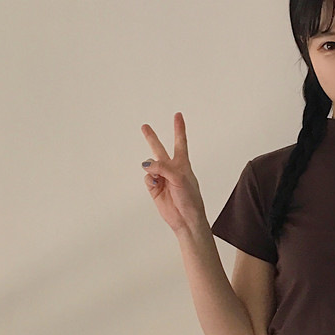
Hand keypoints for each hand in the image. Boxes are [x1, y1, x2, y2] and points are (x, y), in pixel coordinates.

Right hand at [141, 112, 207, 234]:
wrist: (186, 218)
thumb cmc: (190, 199)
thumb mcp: (180, 178)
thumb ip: (164, 167)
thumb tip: (147, 164)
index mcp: (183, 164)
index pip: (180, 142)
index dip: (179, 128)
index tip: (178, 115)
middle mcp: (171, 169)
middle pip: (159, 149)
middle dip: (152, 138)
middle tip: (144, 126)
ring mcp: (161, 178)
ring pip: (150, 166)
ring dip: (152, 169)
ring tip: (159, 178)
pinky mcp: (154, 188)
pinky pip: (147, 178)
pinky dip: (150, 180)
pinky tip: (157, 186)